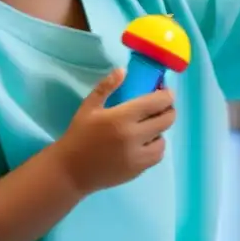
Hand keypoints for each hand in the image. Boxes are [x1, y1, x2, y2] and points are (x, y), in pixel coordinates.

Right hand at [54, 69, 175, 195]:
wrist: (71, 170)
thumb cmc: (79, 135)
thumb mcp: (89, 107)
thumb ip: (106, 87)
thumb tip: (123, 70)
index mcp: (122, 117)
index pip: (157, 102)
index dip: (167, 95)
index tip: (164, 91)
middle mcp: (134, 136)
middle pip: (167, 119)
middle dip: (168, 109)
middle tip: (161, 106)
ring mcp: (138, 156)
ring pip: (164, 139)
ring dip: (161, 130)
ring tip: (150, 126)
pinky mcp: (138, 170)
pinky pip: (157, 155)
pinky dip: (156, 146)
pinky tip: (146, 142)